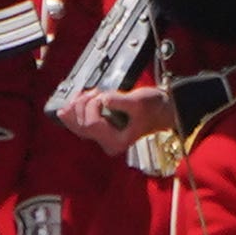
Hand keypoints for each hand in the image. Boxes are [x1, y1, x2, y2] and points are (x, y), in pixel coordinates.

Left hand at [57, 86, 171, 157]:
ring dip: (76, 105)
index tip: (104, 96)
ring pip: (75, 124)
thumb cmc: (154, 109)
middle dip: (82, 104)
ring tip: (88, 93)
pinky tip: (77, 100)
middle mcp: (107, 142)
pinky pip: (78, 122)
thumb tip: (103, 99)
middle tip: (96, 92)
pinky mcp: (99, 128)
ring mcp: (102, 137)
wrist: (161, 110)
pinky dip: (75, 109)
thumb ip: (120, 101)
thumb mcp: (139, 102)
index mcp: (116, 141)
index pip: (90, 124)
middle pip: (79, 125)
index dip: (92, 107)